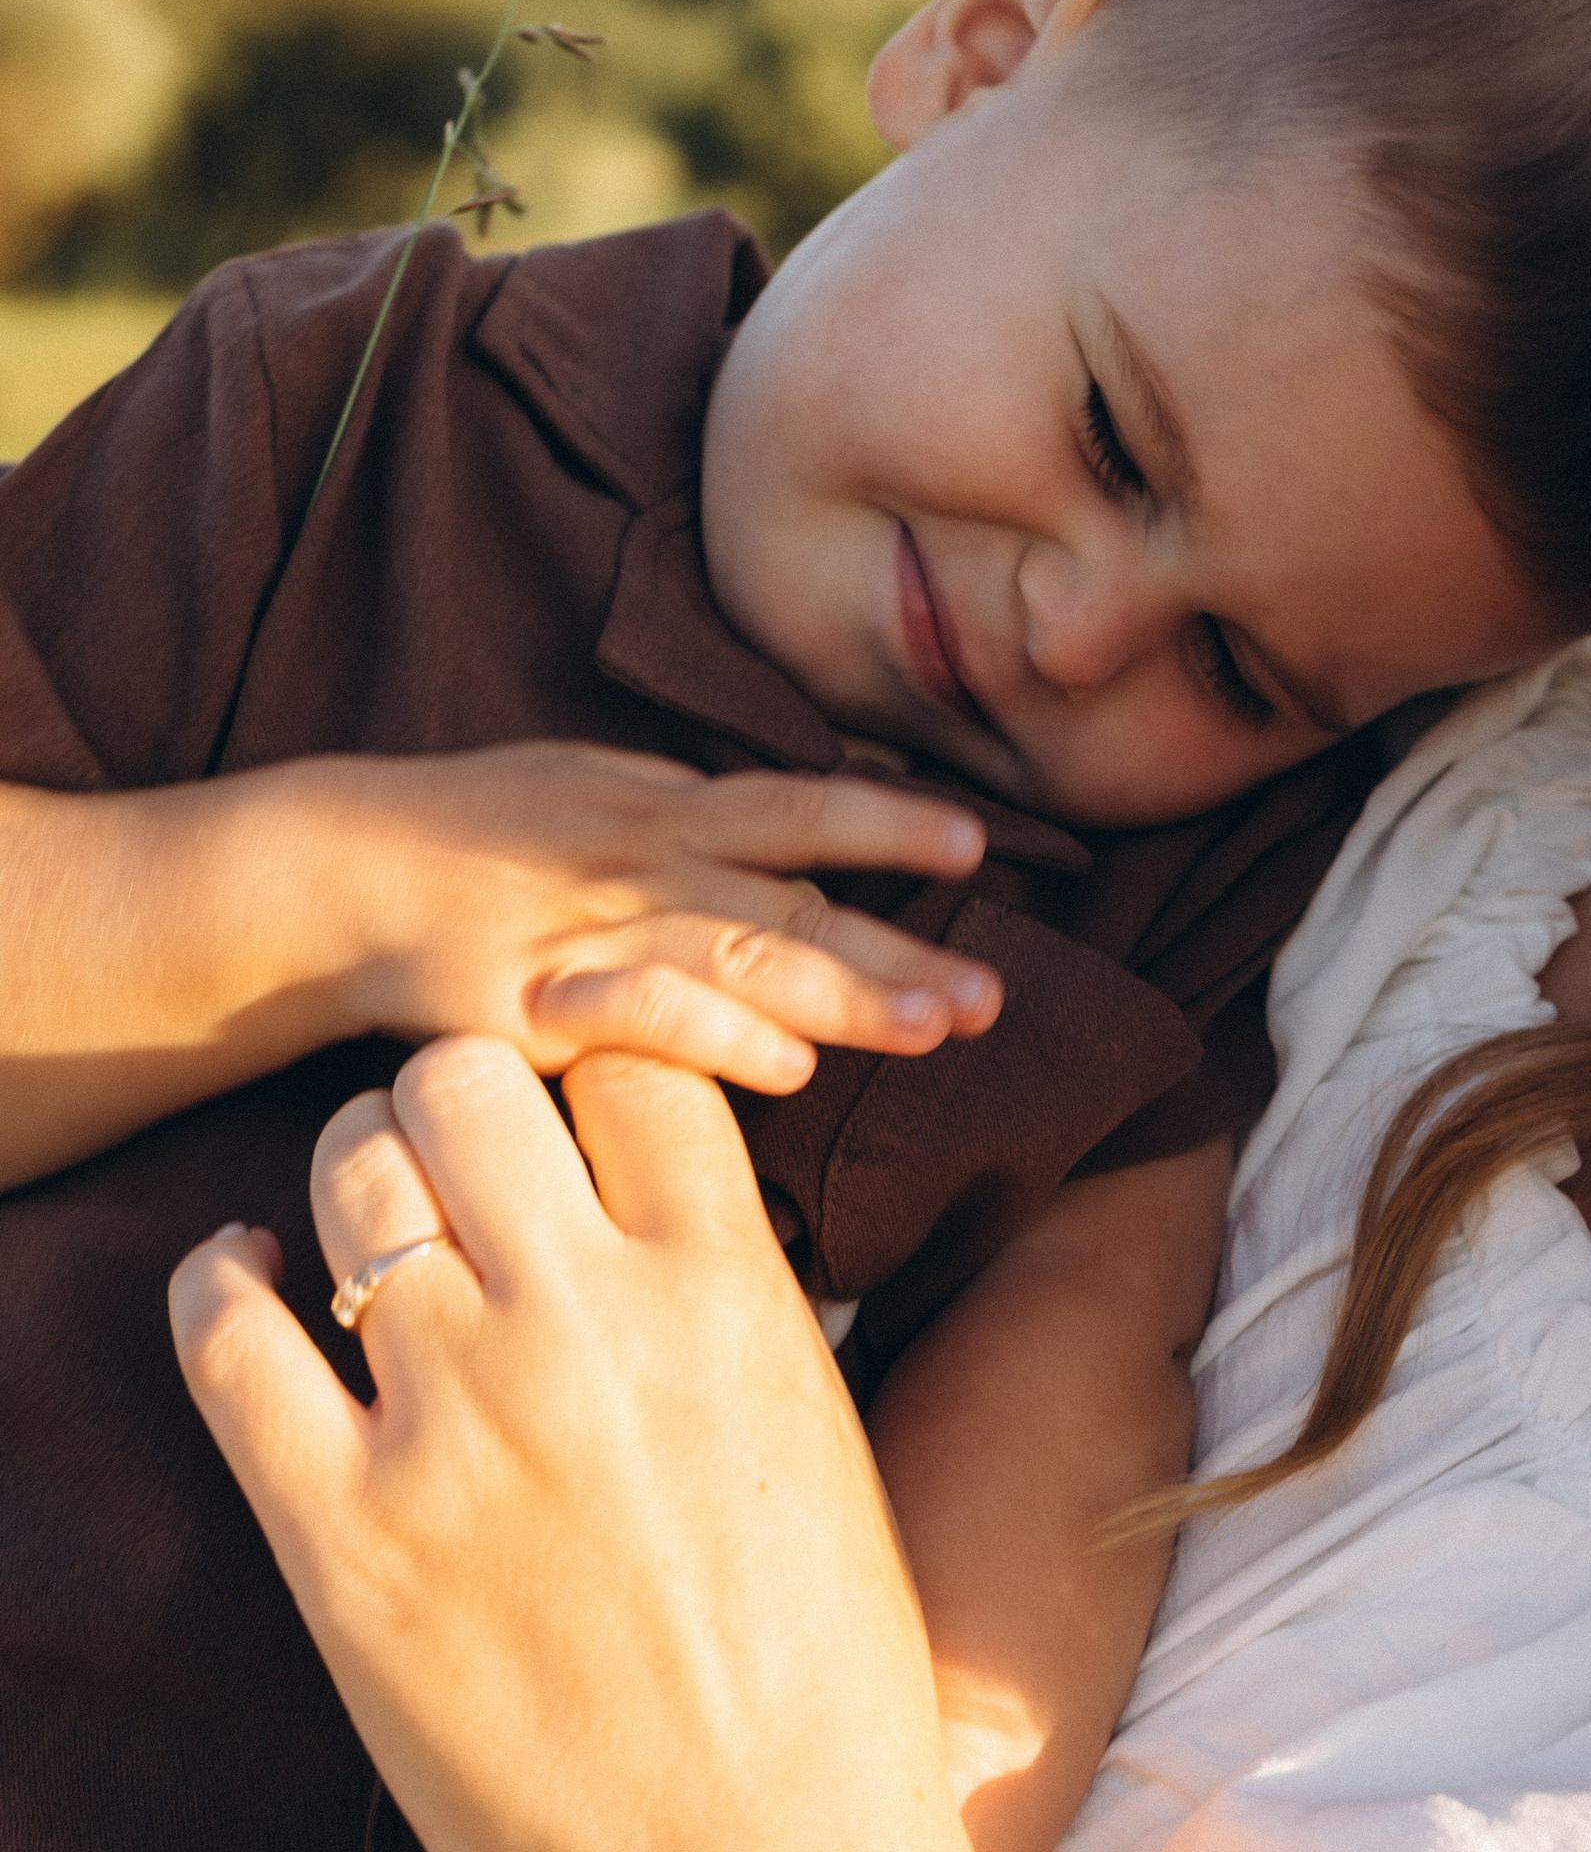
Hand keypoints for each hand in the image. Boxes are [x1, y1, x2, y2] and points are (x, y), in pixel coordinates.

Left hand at [170, 1040, 941, 1851]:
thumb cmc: (819, 1681)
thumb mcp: (820, 1431)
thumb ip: (728, 1295)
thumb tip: (641, 1205)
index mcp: (730, 1289)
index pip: (634, 1062)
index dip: (601, 1076)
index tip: (583, 1125)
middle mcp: (586, 1322)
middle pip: (467, 1078)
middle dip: (459, 1100)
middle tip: (457, 1164)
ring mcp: (453, 1422)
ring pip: (349, 1170)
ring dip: (352, 1173)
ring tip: (360, 1223)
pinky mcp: (340, 1532)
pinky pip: (224, 1333)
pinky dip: (222, 1281)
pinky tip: (246, 1282)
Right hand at [311, 741, 1000, 1084]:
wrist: (334, 873)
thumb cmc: (465, 828)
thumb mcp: (582, 781)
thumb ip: (681, 805)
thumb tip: (777, 820)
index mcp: (659, 807)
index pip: (796, 809)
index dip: (887, 825)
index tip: (976, 846)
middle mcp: (641, 860)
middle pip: (792, 903)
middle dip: (900, 949)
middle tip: (995, 996)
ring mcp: (592, 930)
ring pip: (739, 958)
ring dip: (844, 998)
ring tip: (933, 1032)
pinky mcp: (537, 1001)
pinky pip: (644, 1016)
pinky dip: (722, 1038)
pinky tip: (792, 1070)